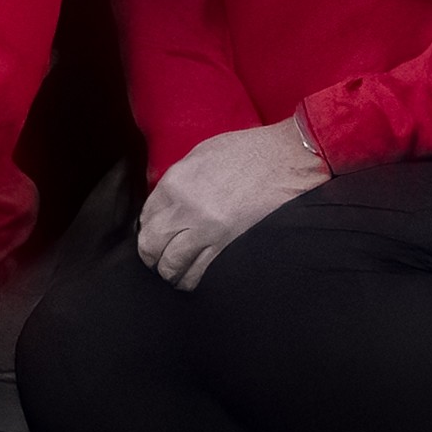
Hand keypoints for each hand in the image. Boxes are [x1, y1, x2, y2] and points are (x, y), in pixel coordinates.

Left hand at [133, 117, 326, 286]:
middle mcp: (186, 209)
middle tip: (156, 258)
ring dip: (168, 272)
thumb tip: (166, 204)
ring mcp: (207, 230)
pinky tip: (191, 278)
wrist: (286, 161)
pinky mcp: (228, 246)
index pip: (145, 217)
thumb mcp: (200, 156)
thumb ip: (177, 182)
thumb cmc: (247, 153)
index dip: (147, 228)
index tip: (154, 233)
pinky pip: (199, 273)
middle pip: (151, 245)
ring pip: (171, 265)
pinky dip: (191, 279)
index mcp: (175, 183)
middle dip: (150, 255)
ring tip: (173, 272)